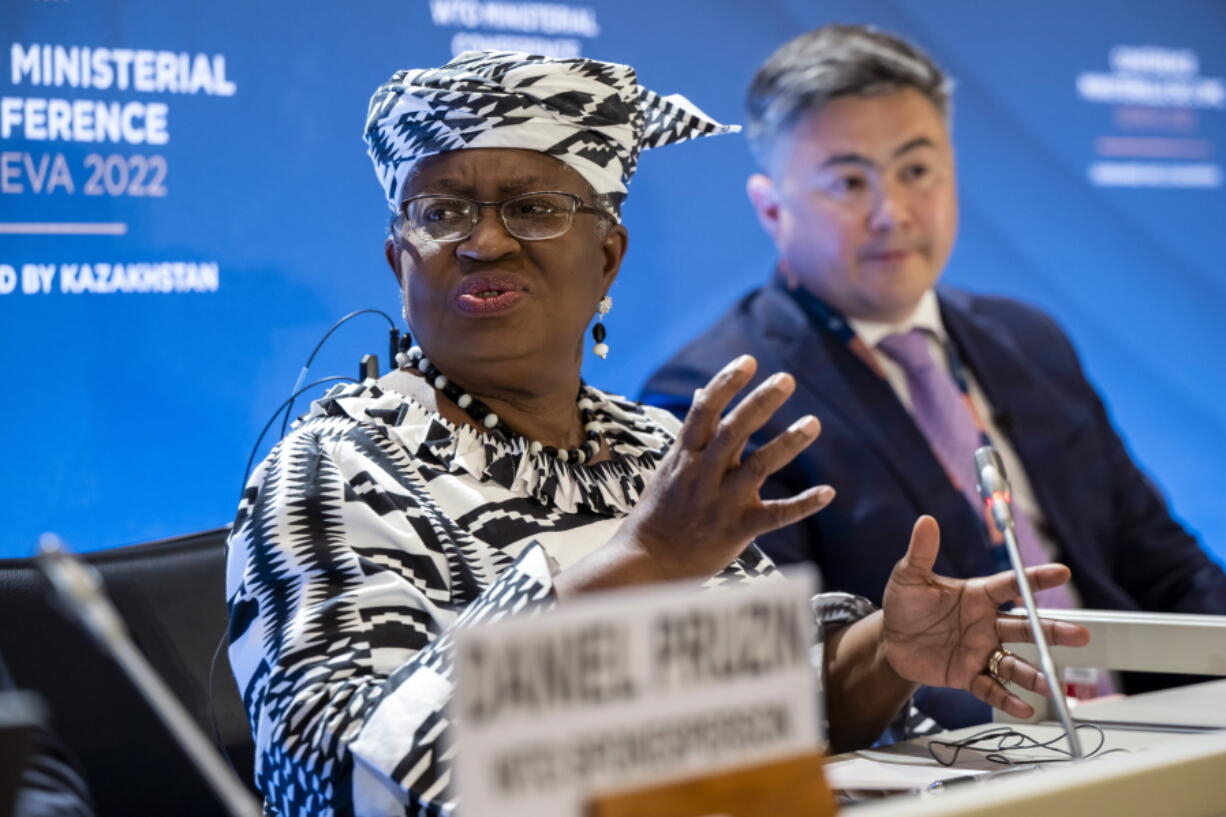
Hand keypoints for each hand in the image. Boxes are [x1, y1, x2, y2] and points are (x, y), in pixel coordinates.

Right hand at [614, 355, 834, 581]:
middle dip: (760, 403)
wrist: (648, 561)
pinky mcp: (738, 529)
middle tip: (786, 379)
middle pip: (733, 431)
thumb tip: (699, 393)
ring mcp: (721, 502)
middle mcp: (703, 474)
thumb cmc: (660, 512)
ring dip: (787, 443)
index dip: (726, 383)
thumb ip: (692, 433)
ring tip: (813, 422)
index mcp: (685, 456)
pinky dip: (803, 504)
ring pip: (758, 467)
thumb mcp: (669, 466)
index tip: (749, 360)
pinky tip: (829, 492)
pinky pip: (775, 516)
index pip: (704, 410)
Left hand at [881, 516, 1090, 717]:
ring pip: (1015, 662)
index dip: (1036, 579)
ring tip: (1052, 682)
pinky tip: (1024, 707)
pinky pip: (991, 687)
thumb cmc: (905, 604)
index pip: (1011, 585)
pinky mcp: (968, 675)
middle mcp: (986, 624)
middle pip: (1026, 627)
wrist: (890, 640)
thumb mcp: (909, 577)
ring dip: (1035, 672)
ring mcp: (980, 651)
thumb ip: (921, 552)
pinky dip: (1008, 698)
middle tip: (1081, 635)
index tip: (1062, 572)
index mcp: (977, 596)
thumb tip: (925, 521)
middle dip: (1053, 631)